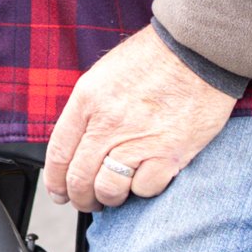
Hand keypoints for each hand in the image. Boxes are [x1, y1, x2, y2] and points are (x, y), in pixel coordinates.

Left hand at [42, 27, 231, 215]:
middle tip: (86, 201)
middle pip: (79, 177)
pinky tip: (146, 177)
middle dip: (79, 197)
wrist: (197, 50)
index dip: (55, 181)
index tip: (58, 192)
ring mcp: (137, 141)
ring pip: (108, 189)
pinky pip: (144, 188)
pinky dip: (143, 189)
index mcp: (87, 101)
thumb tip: (80, 142)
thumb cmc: (155, 58)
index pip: (58, 152)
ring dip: (109, 198)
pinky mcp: (168, 154)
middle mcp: (107, 123)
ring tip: (115, 194)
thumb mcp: (106, 74)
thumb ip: (90, 109)